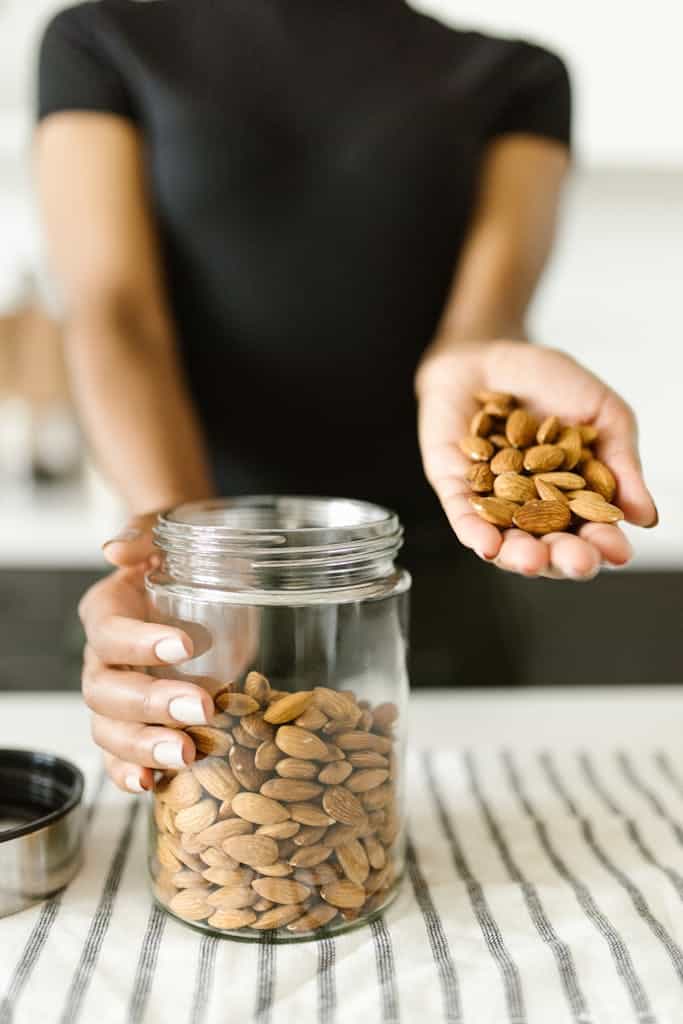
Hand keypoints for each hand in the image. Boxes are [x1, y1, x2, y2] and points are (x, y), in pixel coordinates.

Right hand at [79, 514, 212, 792]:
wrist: (196, 574)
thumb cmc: (178, 555)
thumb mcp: (164, 533)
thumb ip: (142, 536)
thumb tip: (115, 550)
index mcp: (106, 612)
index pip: (110, 632)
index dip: (141, 642)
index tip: (187, 645)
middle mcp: (104, 658)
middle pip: (108, 691)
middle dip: (153, 703)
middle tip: (202, 707)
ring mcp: (117, 696)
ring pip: (110, 730)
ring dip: (145, 745)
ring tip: (187, 753)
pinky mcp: (138, 722)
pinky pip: (120, 756)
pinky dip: (131, 772)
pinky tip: (154, 783)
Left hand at [416, 339, 657, 578]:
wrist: (491, 351)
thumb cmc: (549, 381)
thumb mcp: (602, 413)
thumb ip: (621, 462)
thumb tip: (646, 517)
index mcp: (574, 496)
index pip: (590, 530)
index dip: (604, 544)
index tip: (618, 551)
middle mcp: (533, 506)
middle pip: (550, 545)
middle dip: (564, 559)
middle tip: (578, 563)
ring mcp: (492, 500)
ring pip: (506, 541)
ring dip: (520, 556)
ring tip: (533, 561)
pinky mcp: (453, 486)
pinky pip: (463, 517)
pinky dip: (475, 532)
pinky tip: (488, 546)